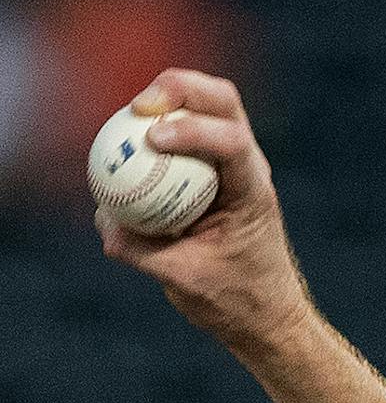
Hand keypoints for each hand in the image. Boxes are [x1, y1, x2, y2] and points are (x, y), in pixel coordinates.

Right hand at [96, 70, 319, 359]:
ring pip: (207, 107)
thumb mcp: (183, 280)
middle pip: (223, 101)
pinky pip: (184, 133)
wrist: (265, 313)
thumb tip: (103, 217)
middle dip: (180, 88)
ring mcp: (232, 165)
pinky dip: (155, 126)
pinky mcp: (212, 171)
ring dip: (168, 98)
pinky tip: (124, 139)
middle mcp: (249, 168)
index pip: (233, 141)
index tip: (152, 139)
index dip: (193, 129)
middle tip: (138, 106)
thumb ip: (141, 249)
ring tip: (129, 115)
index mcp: (253, 192)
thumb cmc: (234, 300)